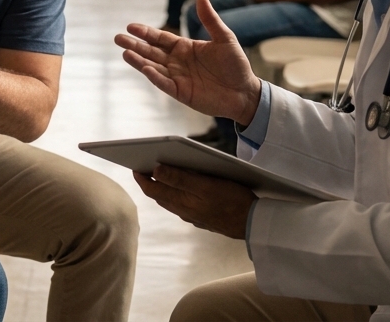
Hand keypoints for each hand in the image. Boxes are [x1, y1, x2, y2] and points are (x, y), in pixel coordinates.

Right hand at [114, 0, 262, 121]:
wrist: (245, 92)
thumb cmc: (236, 65)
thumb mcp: (225, 38)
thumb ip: (210, 20)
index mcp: (185, 47)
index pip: (160, 38)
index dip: (146, 32)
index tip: (130, 26)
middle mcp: (177, 62)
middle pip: (151, 52)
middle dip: (135, 44)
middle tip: (117, 38)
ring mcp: (177, 78)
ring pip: (153, 67)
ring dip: (139, 60)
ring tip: (125, 52)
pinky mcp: (181, 93)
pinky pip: (165, 84)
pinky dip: (155, 77)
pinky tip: (146, 69)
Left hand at [134, 165, 255, 239]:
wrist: (254, 224)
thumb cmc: (233, 201)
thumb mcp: (206, 185)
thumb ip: (180, 178)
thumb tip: (156, 170)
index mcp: (182, 202)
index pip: (153, 189)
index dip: (141, 177)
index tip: (134, 165)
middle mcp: (184, 211)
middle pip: (160, 195)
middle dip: (150, 181)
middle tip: (143, 166)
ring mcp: (194, 216)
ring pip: (171, 201)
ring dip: (163, 188)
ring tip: (157, 174)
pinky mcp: (204, 218)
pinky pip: (183, 205)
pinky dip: (177, 194)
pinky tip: (180, 188)